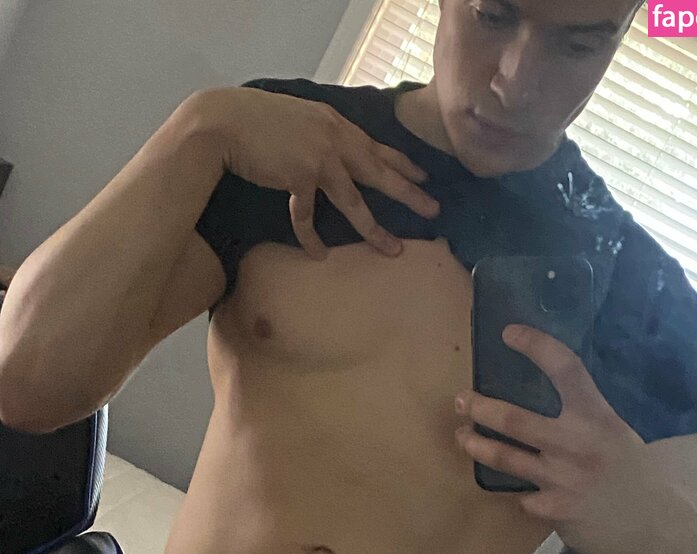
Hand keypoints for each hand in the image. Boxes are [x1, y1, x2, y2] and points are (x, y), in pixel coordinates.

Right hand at [194, 86, 439, 258]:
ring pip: (355, 202)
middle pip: (380, 172)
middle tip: (434, 210)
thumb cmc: (255, 120)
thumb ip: (320, 133)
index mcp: (336, 124)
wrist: (225, 121)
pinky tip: (319, 253)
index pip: (378, 146)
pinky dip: (311, 237)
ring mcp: (319, 159)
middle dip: (410, 193)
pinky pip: (308, 216)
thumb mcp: (299, 119)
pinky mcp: (299, 177)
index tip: (425, 175)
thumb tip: (331, 149)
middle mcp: (334, 139)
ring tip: (394, 250)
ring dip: (375, 230)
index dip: (403, 163)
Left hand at [454, 323, 696, 553]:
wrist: (660, 526)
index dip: (536, 346)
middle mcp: (578, 443)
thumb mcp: (616, 436)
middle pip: (516, 420)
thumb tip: (549, 398)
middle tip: (461, 401)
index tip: (508, 333)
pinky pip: (521, 498)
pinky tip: (518, 492)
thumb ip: (584, 419)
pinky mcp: (556, 510)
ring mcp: (564, 478)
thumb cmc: (635, 476)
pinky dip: (518, 494)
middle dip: (482, 409)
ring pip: (506, 458)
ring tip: (461, 437)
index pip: (566, 368)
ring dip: (477, 446)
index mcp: (598, 417)